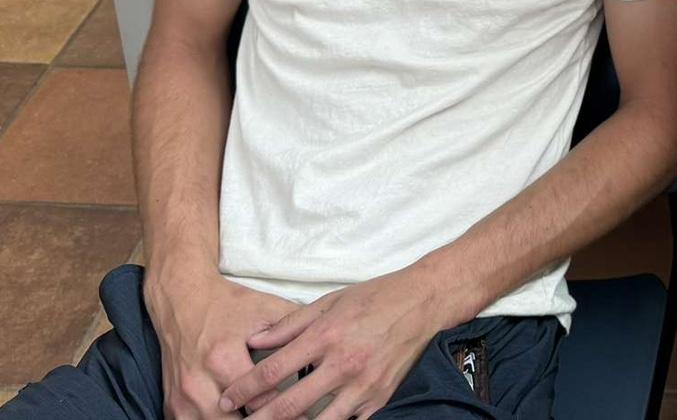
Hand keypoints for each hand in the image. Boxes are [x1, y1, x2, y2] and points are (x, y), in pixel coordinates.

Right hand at [145, 269, 297, 419]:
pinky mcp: (171, 404)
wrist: (183, 299)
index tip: (304, 414)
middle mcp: (199, 383)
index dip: (285, 410)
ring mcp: (181, 398)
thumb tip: (321, 344)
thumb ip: (293, 328)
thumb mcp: (264, 309)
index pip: (258, 401)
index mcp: (223, 359)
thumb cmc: (227, 304)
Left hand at [216, 269, 441, 419]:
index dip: (244, 389)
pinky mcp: (379, 399)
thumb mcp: (331, 301)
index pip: (274, 370)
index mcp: (328, 336)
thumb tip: (255, 341)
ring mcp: (363, 386)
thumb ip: (290, 324)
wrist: (423, 301)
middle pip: (289, 406)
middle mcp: (343, 364)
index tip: (226, 399)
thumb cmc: (376, 297)